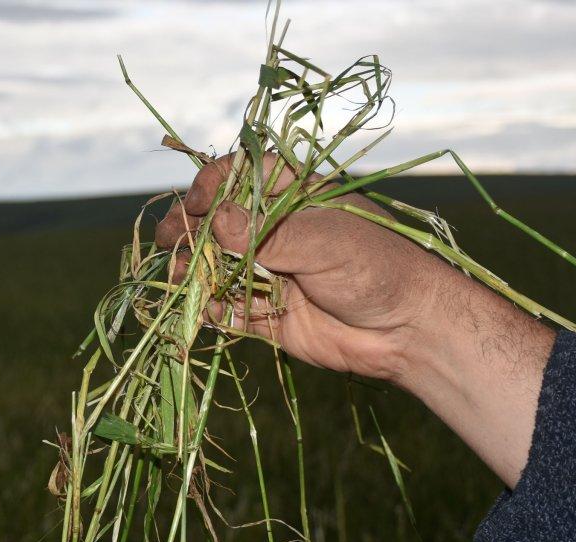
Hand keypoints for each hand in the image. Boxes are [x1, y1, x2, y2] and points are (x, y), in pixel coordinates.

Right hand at [155, 152, 456, 380]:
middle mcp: (276, 231)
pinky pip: (226, 309)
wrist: (407, 332)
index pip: (241, 176)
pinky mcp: (266, 314)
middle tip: (169, 240)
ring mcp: (269, 272)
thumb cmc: (378, 269)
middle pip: (217, 222)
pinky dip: (209, 310)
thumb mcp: (325, 240)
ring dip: (194, 271)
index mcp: (295, 197)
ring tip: (181, 279)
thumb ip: (267, 233)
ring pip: (215, 266)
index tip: (195, 201)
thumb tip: (215, 220)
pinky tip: (204, 312)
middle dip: (189, 229)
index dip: (212, 184)